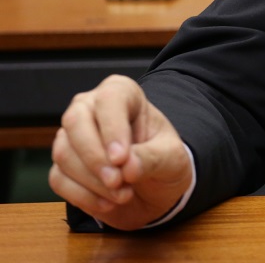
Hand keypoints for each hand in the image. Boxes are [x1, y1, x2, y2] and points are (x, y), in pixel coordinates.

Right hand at [49, 75, 192, 230]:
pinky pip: (59, 179)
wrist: (155, 188)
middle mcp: (91, 109)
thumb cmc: (165, 161)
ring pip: (64, 153)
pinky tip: (108, 203)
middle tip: (118, 182)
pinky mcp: (63, 167)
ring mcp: (72, 137)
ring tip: (124, 195)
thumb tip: (127, 167)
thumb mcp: (172, 158)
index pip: (109, 99)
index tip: (121, 159)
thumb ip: (153, 158)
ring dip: (93, 181)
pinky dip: (83, 196)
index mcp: (123, 94)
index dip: (112, 128)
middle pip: (75, 122)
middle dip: (95, 157)